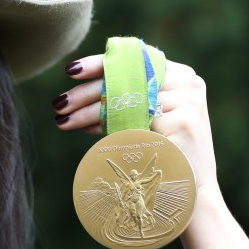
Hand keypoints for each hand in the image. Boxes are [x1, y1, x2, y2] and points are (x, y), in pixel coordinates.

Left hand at [51, 56, 218, 193]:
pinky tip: (86, 130)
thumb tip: (80, 93)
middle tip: (58, 103)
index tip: (70, 71)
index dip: (99, 63)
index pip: (133, 59)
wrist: (190, 189)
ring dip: (89, 112)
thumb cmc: (163, 151)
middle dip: (86, 93)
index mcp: (179, 74)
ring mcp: (188, 99)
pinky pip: (135, 119)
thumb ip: (126, 98)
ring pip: (125, 100)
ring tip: (63, 119)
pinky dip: (107, 125)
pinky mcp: (184, 119)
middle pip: (126, 79)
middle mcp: (188, 81)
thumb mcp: (145, 117)